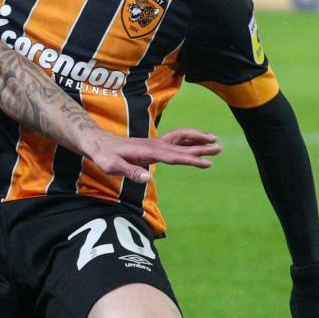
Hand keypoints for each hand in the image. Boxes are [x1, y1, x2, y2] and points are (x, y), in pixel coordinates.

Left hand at [87, 128, 221, 184]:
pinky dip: (189, 139)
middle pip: (182, 146)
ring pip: (181, 139)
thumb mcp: (111, 166)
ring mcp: (155, 143)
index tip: (206, 162)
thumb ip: (129, 172)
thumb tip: (147, 178)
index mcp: (148, 152)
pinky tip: (197, 142)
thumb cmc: (104, 156)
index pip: (174, 156)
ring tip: (215, 141)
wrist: (98, 143)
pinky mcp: (154, 145)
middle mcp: (155, 145)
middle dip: (201, 148)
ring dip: (198, 139)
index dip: (191, 160)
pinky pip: (175, 139)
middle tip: (219, 148)